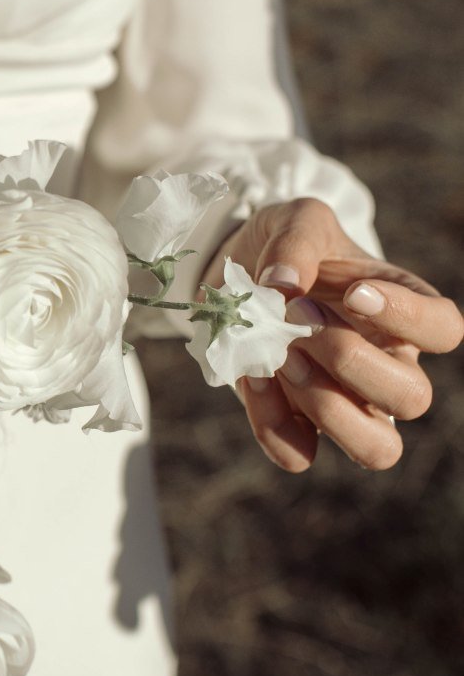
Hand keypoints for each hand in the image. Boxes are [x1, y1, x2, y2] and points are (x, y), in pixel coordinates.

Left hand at [207, 198, 461, 471]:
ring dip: (325, 406)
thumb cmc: (283, 247)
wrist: (232, 274)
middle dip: (351, 360)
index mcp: (404, 311)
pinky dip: (272, 423)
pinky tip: (250, 376)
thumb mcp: (293, 220)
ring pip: (377, 449)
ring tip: (281, 357)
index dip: (407, 317)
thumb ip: (297, 241)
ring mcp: (346, 403)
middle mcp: (386, 365)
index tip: (354, 292)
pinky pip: (298, 454)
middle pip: (412, 398)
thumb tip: (283, 286)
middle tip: (298, 319)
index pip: (444, 330)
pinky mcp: (295, 425)